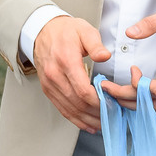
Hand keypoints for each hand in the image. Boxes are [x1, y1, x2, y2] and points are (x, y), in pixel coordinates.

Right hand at [32, 15, 108, 132]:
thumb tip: (105, 56)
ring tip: (104, 123)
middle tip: (113, 116)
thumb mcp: (84, 30)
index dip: (98, 101)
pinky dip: (76, 120)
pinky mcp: (48, 89)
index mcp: (65, 61)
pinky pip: (62, 109)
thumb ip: (95, 44)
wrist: (42, 31)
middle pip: (77, 103)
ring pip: (70, 109)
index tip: (112, 104)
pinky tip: (88, 124)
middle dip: (96, 112)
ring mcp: (49, 84)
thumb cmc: (65, 31)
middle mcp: (54, 75)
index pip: (83, 90)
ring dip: (88, 119)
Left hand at [104, 8, 155, 105]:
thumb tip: (131, 32)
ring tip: (112, 93)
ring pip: (154, 105)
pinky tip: (126, 94)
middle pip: (151, 100)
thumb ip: (151, 23)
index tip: (132, 69)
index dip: (140, 84)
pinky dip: (140, 100)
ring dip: (131, 101)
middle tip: (106, 87)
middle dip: (126, 96)